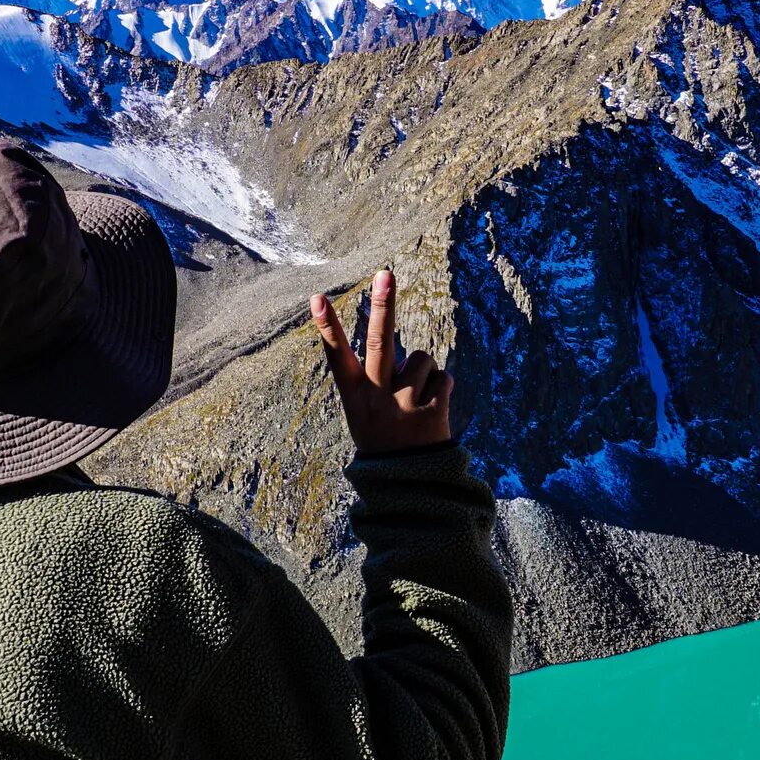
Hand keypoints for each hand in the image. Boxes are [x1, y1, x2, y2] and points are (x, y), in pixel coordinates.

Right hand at [309, 268, 455, 455]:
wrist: (407, 485)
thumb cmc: (383, 438)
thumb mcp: (366, 411)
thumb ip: (381, 379)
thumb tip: (413, 353)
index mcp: (355, 396)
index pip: (336, 355)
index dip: (326, 326)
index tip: (317, 297)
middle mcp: (376, 397)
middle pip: (380, 342)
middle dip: (383, 306)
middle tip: (385, 274)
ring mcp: (404, 405)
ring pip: (423, 359)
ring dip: (424, 373)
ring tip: (416, 401)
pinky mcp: (431, 412)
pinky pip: (443, 378)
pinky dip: (441, 388)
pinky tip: (432, 410)